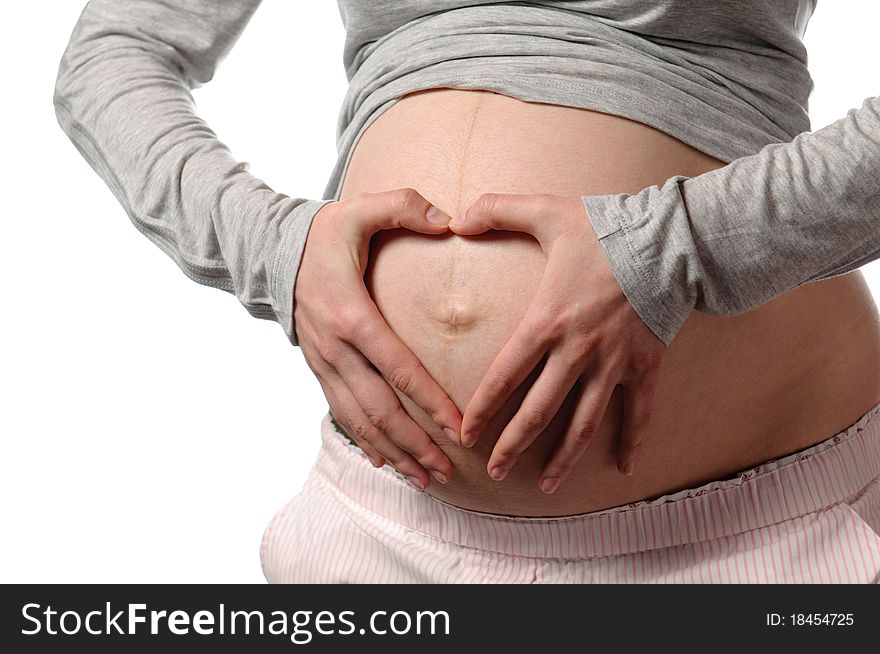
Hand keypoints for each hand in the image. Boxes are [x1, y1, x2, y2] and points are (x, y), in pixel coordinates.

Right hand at [294, 188, 461, 489]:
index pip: (398, 368)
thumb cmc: (325, 233)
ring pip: (361, 420)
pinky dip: (365, 441)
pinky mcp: (318, 369)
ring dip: (394, 451)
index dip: (428, 401)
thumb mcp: (361, 209)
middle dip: (415, 443)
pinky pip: (342, 413)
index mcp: (352, 315)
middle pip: (380, 408)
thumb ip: (405, 207)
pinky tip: (386, 463)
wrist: (272, 251)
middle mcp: (336, 348)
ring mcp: (324, 363)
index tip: (458, 428)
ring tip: (426, 478)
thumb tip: (450, 221)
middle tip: (447, 470)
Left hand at [447, 193, 667, 492]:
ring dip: (563, 459)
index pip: (504, 377)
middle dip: (513, 446)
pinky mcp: (645, 367)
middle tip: (495, 472)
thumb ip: (497, 211)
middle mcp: (577, 353)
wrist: (671, 239)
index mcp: (546, 322)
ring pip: (584, 424)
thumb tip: (454, 218)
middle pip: (538, 412)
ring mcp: (613, 365)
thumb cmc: (606, 228)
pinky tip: (624, 468)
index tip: (466, 435)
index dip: (482, 410)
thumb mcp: (547, 211)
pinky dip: (632, 441)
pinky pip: (639, 414)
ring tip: (545, 486)